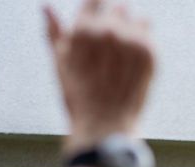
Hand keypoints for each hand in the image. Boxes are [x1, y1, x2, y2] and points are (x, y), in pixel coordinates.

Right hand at [45, 0, 155, 150]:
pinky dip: (143, 42)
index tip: (99, 21)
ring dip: (131, 30)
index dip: (96, 9)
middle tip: (111, 51)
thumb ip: (54, 32)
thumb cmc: (78, 96)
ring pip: (137, 18)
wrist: (106, 125)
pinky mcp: (149, 53)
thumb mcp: (60, 63)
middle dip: (115, 24)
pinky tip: (133, 62)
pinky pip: (148, 32)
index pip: (95, 0)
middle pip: (118, 9)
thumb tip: (46, 6)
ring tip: (123, 57)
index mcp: (83, 31)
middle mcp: (108, 32)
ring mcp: (131, 42)